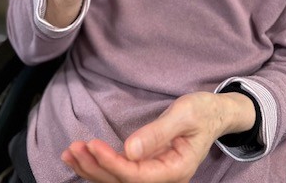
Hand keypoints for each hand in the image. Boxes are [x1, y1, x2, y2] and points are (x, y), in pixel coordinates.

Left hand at [61, 91, 255, 182]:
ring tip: (69, 153)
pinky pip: (121, 172)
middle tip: (73, 148)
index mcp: (176, 170)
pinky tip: (83, 157)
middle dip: (95, 168)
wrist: (215, 113)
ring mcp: (156, 175)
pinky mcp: (149, 167)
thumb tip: (129, 150)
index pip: (136, 176)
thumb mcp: (184, 114)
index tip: (92, 146)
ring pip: (118, 180)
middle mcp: (164, 179)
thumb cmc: (203, 111)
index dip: (111, 163)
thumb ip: (158, 132)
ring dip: (92, 169)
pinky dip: (100, 165)